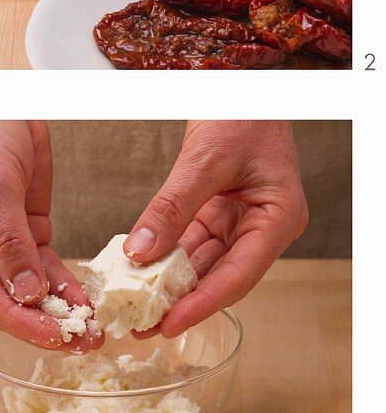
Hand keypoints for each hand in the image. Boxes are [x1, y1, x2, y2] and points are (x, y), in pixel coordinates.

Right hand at [0, 121, 98, 351]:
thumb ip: (8, 237)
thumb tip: (27, 292)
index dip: (18, 319)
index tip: (53, 335)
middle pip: (5, 300)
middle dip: (43, 323)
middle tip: (83, 342)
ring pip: (29, 290)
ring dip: (60, 311)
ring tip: (94, 333)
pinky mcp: (26, 232)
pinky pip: (46, 268)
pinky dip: (67, 286)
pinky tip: (89, 304)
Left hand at [124, 121, 307, 337]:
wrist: (239, 85)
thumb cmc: (240, 114)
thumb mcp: (204, 159)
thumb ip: (172, 205)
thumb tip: (140, 250)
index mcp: (277, 218)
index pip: (238, 275)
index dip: (203, 304)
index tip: (170, 325)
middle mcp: (261, 226)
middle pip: (219, 277)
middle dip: (181, 303)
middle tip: (143, 326)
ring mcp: (240, 221)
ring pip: (201, 263)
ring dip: (169, 284)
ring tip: (135, 308)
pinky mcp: (217, 212)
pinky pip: (189, 242)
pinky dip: (165, 256)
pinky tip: (139, 272)